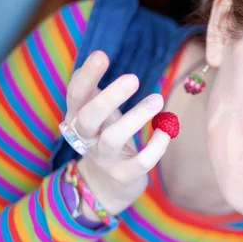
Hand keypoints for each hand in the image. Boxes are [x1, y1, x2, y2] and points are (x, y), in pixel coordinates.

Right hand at [63, 51, 169, 220]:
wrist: (106, 187)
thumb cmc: (105, 137)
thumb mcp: (98, 113)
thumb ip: (96, 90)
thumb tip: (98, 55)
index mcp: (78, 117)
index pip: (76, 94)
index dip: (87, 75)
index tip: (101, 54)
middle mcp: (86, 138)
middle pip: (89, 116)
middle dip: (109, 97)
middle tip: (133, 78)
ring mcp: (105, 158)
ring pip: (113, 138)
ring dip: (136, 117)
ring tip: (158, 98)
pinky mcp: (125, 175)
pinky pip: (141, 161)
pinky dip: (156, 145)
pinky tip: (166, 129)